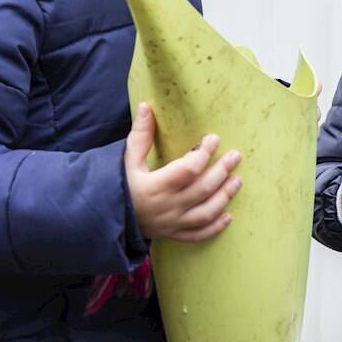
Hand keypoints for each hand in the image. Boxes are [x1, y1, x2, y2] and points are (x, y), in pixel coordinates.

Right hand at [125, 102, 241, 241]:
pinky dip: (215, 227)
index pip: (188, 170)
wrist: (104, 218)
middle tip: (236, 156)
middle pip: (202, 189)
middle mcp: (167, 207)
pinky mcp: (173, 234)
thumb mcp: (126, 160)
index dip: (203, 154)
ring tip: (237, 180)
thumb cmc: (118, 185)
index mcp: (155, 186)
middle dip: (222, 171)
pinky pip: (198, 235)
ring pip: (205, 213)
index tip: (213, 139)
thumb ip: (140, 135)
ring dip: (224, 197)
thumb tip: (146, 107)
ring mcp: (172, 223)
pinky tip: (229, 216)